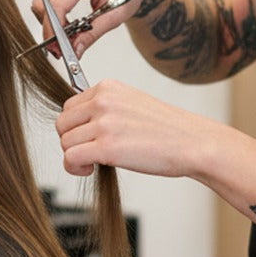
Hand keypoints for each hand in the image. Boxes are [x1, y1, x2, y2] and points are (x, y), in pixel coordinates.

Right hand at [33, 0, 164, 57]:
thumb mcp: (115, 16)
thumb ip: (91, 35)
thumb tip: (73, 52)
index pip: (57, 4)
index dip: (52, 30)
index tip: (55, 49)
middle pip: (43, 3)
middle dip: (50, 28)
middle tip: (63, 46)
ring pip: (40, 0)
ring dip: (50, 19)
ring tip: (70, 29)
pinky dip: (52, 9)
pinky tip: (68, 15)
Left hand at [56, 79, 214, 178]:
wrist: (193, 143)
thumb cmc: (168, 130)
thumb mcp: (133, 104)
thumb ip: (106, 109)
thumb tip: (81, 126)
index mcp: (108, 87)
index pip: (69, 106)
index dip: (75, 127)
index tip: (88, 138)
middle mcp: (103, 101)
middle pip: (62, 124)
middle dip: (72, 141)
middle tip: (89, 153)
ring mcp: (104, 123)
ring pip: (65, 142)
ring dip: (75, 157)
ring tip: (93, 162)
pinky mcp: (106, 147)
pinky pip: (71, 157)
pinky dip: (75, 167)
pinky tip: (90, 169)